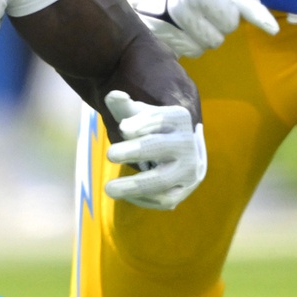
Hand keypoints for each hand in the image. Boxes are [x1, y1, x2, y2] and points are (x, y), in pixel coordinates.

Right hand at [90, 0, 276, 56]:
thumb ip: (249, 3)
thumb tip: (273, 29)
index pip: (231, 22)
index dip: (228, 13)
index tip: (218, 3)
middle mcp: (181, 10)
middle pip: (217, 39)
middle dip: (216, 26)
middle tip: (202, 9)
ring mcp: (166, 26)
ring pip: (202, 49)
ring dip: (201, 36)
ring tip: (190, 18)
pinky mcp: (156, 37)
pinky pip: (186, 53)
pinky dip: (186, 42)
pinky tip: (179, 26)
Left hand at [102, 90, 203, 209]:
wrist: (173, 150)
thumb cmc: (148, 129)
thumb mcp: (137, 115)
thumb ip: (123, 107)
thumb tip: (113, 96)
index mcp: (179, 119)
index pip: (160, 119)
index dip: (142, 123)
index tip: (123, 128)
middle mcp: (187, 144)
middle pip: (161, 147)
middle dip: (136, 151)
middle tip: (110, 154)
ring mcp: (188, 170)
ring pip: (162, 181)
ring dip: (134, 186)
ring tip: (108, 189)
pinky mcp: (183, 191)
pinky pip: (163, 200)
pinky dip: (141, 199)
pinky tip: (124, 195)